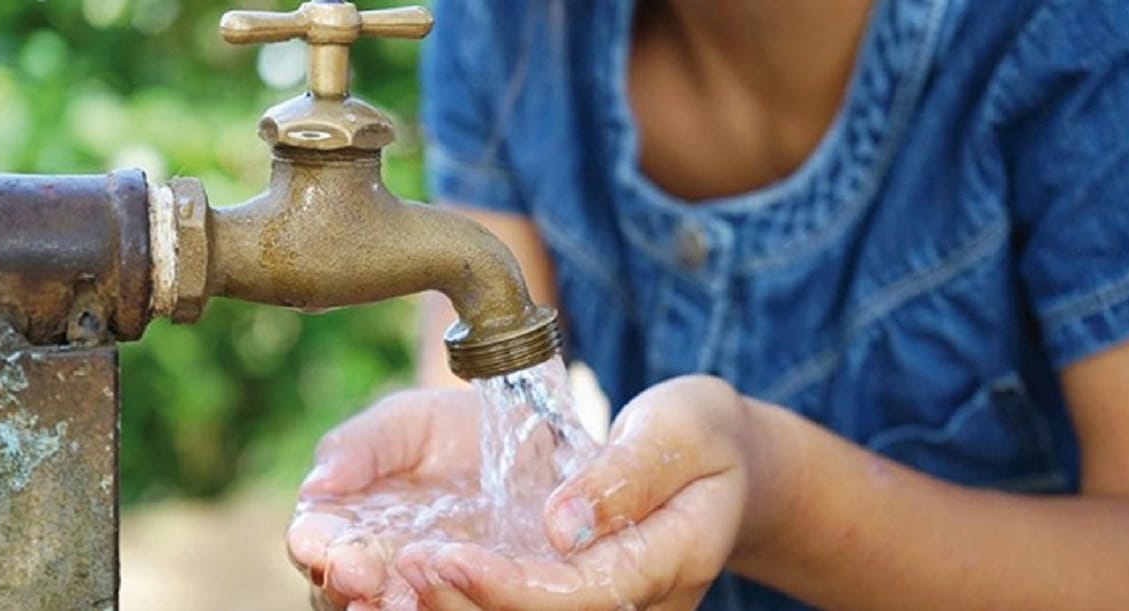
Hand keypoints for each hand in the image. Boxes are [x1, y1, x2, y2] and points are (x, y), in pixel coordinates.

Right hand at [287, 388, 484, 609]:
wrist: (518, 436)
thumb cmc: (445, 428)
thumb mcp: (404, 422)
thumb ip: (358, 446)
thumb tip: (317, 484)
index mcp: (341, 523)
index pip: (315, 544)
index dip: (319, 549)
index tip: (334, 550)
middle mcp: (371, 565)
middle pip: (345, 590)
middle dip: (352, 587)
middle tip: (368, 580)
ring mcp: (420, 586)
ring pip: (394, 608)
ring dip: (398, 604)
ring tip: (412, 592)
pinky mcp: (471, 594)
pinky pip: (458, 605)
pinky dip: (455, 601)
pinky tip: (460, 589)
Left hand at [397, 375, 759, 609]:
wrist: (725, 465)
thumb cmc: (702, 436)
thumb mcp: (680, 430)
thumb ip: (626, 475)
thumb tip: (562, 524)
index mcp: (672, 559)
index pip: (582, 593)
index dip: (509, 587)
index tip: (447, 557)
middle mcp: (643, 602)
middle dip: (468, 603)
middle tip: (406, 564)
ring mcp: (615, 607)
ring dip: (461, 606)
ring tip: (403, 569)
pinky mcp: (586, 598)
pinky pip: (524, 608)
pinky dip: (473, 597)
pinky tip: (427, 575)